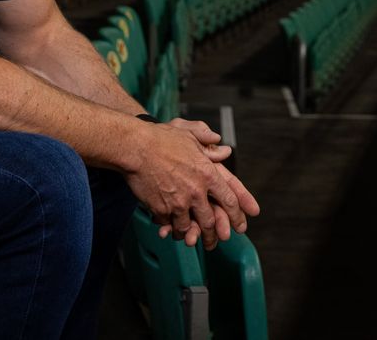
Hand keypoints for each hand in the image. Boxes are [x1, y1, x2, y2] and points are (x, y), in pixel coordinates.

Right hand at [125, 122, 250, 246]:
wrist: (136, 147)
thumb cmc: (161, 138)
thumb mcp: (189, 134)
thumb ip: (208, 142)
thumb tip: (224, 148)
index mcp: (207, 173)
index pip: (229, 200)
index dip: (237, 215)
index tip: (240, 226)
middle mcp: (196, 191)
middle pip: (210, 221)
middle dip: (213, 235)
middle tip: (215, 241)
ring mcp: (178, 202)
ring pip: (188, 227)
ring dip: (190, 234)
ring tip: (190, 238)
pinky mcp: (161, 209)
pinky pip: (169, 225)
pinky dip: (170, 229)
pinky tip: (170, 230)